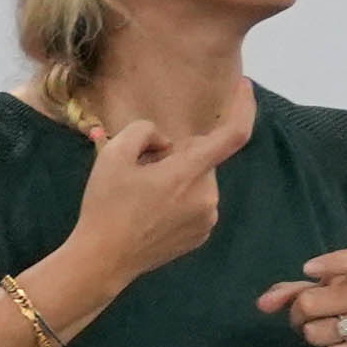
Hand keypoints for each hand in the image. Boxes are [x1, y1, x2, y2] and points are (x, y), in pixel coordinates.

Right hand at [61, 86, 252, 290]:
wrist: (103, 260)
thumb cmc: (106, 206)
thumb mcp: (113, 155)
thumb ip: (144, 131)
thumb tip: (164, 142)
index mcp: (189, 173)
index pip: (234, 134)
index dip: (243, 106)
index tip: (243, 86)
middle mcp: (208, 196)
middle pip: (203, 158)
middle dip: (178, 154)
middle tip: (142, 164)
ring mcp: (207, 218)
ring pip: (198, 180)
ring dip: (177, 176)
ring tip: (142, 192)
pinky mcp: (201, 235)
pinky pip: (196, 203)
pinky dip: (178, 198)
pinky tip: (150, 211)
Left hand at [258, 244, 346, 346]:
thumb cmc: (342, 316)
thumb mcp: (318, 297)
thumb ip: (289, 293)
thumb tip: (262, 304)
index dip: (335, 261)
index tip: (307, 270)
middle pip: (310, 302)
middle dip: (297, 314)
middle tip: (309, 319)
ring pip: (315, 331)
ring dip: (312, 336)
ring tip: (328, 335)